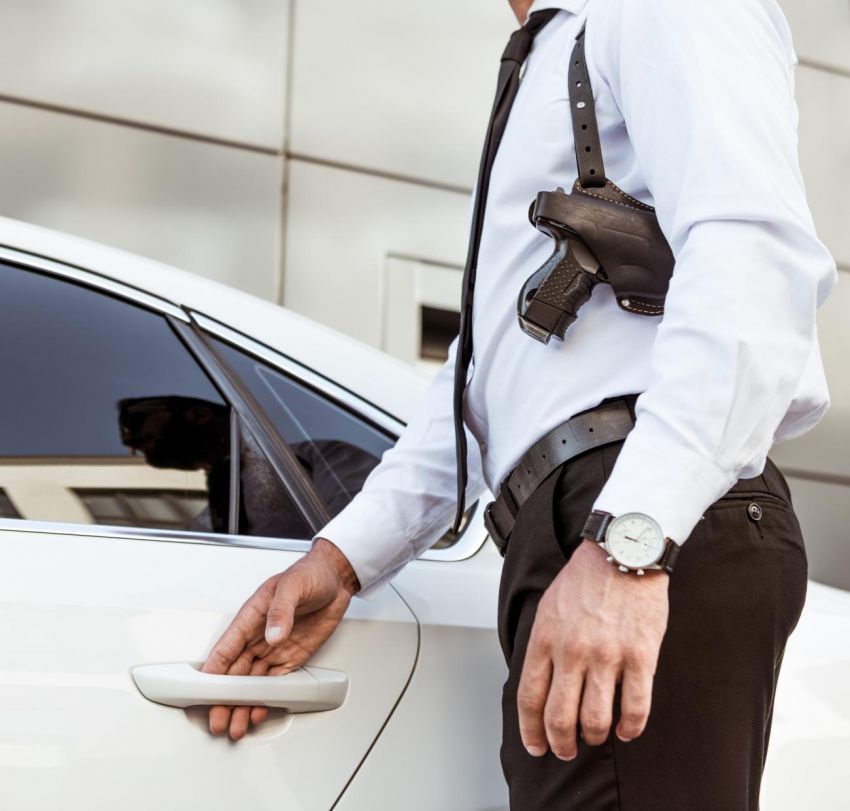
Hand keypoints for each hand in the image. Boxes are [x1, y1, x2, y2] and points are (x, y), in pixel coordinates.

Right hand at [202, 538, 358, 739]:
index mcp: (251, 617)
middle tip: (218, 720)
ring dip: (243, 704)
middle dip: (225, 699)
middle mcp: (259, 636)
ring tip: (235, 725)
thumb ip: (281, 611)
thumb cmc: (310, 574)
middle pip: (235, 673)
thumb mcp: (292, 586)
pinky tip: (258, 712)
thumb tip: (273, 635)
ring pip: (253, 683)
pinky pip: (275, 682)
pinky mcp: (292, 658)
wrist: (337, 580)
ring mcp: (275, 649)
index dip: (213, 671)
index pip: (226, 648)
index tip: (203, 692)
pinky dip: (266, 699)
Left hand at [517, 539, 668, 759]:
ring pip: (595, 720)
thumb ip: (542, 645)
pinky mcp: (640, 656)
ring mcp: (607, 655)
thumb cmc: (585, 578)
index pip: (529, 697)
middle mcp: (572, 650)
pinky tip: (626, 730)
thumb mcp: (548, 607)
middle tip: (565, 750)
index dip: (531, 730)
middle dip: (560, 743)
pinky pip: (635, 708)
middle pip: (559, 717)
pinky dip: (630, 728)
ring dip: (593, 737)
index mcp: (545, 637)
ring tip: (595, 737)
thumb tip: (539, 683)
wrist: (623, 552)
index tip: (536, 746)